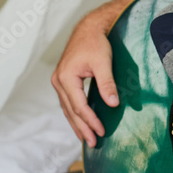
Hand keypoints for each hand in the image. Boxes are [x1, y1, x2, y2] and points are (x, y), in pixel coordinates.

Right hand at [51, 8, 117, 146]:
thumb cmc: (95, 43)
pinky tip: (80, 123)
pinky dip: (74, 114)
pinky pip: (68, 102)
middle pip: (70, 111)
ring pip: (67, 108)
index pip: (79, 106)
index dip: (90, 121)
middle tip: (93, 143)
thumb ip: (107, 83)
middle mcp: (58, 81)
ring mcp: (59, 81)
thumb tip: (113, 104)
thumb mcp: (103, 62)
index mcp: (66, 77)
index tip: (101, 132)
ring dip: (77, 124)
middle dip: (82, 128)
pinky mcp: (64, 80)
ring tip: (86, 139)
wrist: (88, 28)